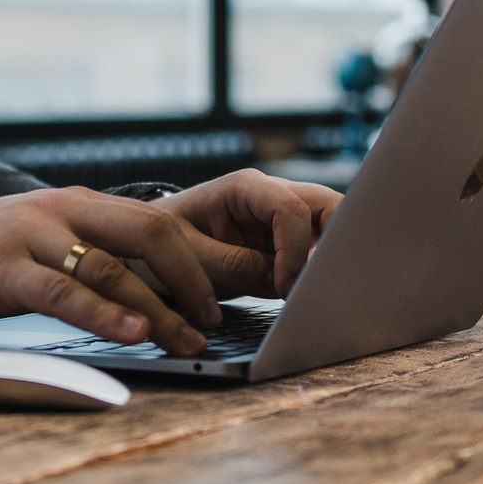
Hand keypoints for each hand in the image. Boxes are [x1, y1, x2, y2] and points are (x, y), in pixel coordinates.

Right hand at [0, 187, 262, 356]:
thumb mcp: (48, 248)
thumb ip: (95, 258)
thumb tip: (155, 292)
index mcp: (82, 205)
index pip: (161, 220)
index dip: (207, 255)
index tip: (239, 288)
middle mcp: (65, 211)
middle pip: (153, 232)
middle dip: (198, 276)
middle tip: (219, 316)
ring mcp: (35, 237)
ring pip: (116, 268)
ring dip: (161, 309)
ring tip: (190, 341)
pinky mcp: (6, 271)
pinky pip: (66, 292)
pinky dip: (105, 315)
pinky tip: (133, 334)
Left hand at [154, 169, 339, 298]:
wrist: (148, 249)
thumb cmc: (161, 244)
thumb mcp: (187, 256)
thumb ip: (231, 264)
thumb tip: (277, 279)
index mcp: (244, 187)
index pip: (289, 209)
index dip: (295, 249)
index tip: (286, 287)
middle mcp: (270, 196)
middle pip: (326, 207)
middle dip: (334, 243)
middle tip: (322, 284)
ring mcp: (280, 220)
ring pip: (329, 229)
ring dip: (327, 260)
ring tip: (314, 293)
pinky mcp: (283, 245)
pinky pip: (314, 254)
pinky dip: (315, 274)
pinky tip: (306, 296)